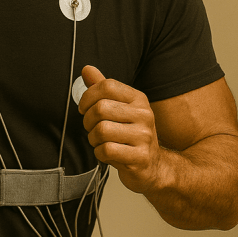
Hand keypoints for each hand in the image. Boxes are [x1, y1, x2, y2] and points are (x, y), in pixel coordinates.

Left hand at [78, 65, 163, 193]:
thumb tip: (86, 69)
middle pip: (100, 108)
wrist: (153, 167)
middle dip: (88, 121)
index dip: (87, 97)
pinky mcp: (140, 157)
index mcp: (138, 99)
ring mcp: (144, 136)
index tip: (84, 108)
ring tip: (101, 142)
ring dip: (93, 139)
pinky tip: (108, 154)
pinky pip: (106, 150)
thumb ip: (103, 89)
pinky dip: (100, 154)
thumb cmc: (131, 136)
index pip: (107, 85)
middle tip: (91, 129)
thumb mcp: (119, 109)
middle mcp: (144, 115)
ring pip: (101, 130)